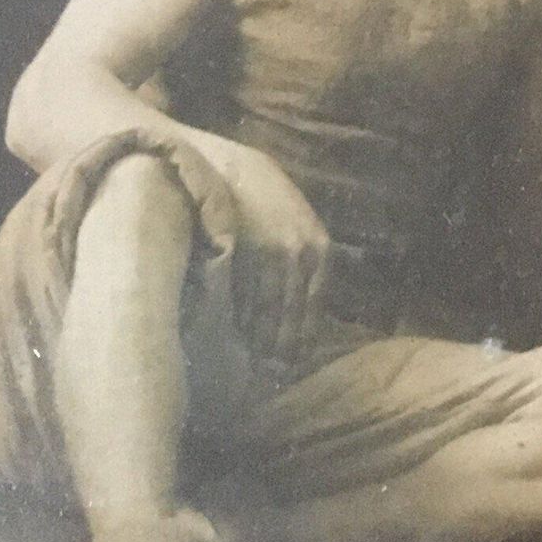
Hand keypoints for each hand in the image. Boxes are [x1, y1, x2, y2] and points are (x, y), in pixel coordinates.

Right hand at [190, 133, 332, 361]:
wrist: (222, 167)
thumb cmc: (259, 197)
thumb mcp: (294, 223)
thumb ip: (302, 261)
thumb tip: (298, 311)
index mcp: (319, 247)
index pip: (313, 309)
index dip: (301, 340)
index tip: (292, 363)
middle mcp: (301, 253)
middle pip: (290, 317)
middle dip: (280, 348)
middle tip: (269, 374)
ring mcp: (270, 255)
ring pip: (265, 315)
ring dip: (258, 343)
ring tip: (250, 366)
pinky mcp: (241, 257)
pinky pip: (240, 303)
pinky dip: (238, 326)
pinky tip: (233, 339)